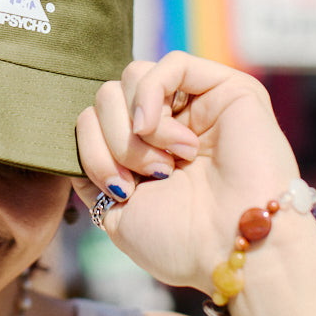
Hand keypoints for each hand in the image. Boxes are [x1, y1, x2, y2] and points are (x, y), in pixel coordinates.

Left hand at [73, 51, 299, 293]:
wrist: (234, 251)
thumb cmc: (182, 243)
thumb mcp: (115, 211)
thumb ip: (91, 169)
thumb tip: (81, 131)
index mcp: (146, 151)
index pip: (93, 119)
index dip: (91, 150)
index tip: (118, 190)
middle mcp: (171, 124)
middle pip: (108, 95)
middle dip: (113, 140)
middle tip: (147, 178)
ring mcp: (198, 104)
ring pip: (131, 77)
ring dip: (134, 126)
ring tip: (165, 164)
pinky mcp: (227, 89)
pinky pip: (171, 63)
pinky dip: (151, 94)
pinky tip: (159, 130)